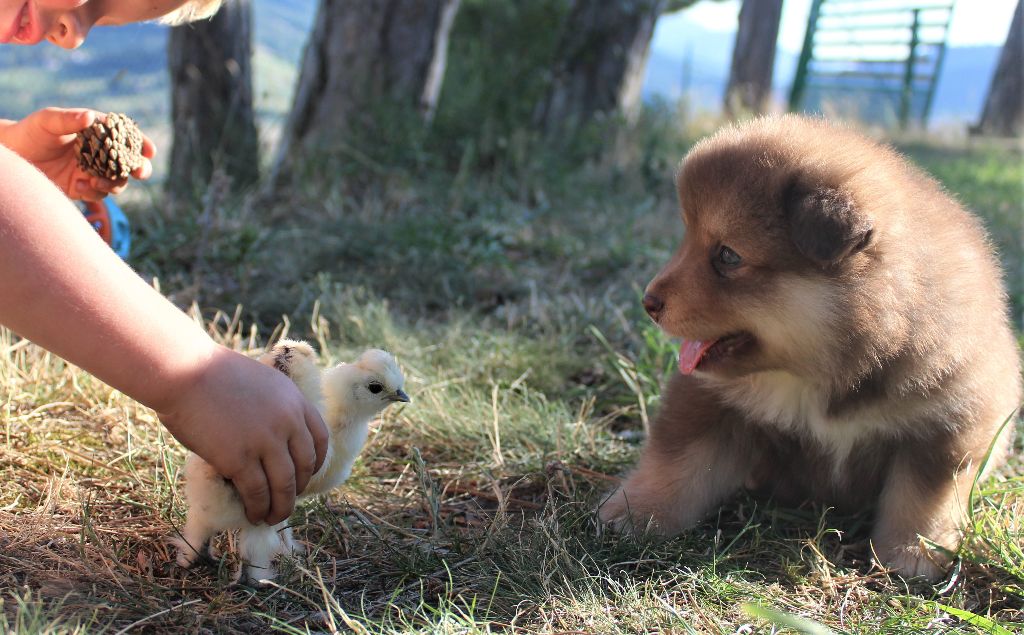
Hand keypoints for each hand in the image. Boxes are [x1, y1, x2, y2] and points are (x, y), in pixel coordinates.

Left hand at [0, 107, 154, 200]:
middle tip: (140, 172)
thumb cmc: (30, 132)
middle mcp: (99, 153)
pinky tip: (77, 186)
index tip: (150, 150)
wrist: (12, 158)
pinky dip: (93, 194)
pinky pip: (97, 196)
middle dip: (139, 168)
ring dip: (115, 184)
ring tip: (98, 183)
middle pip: (129, 162)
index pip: (125, 136)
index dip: (141, 142)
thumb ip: (69, 119)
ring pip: (117, 182)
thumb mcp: (47, 121)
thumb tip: (91, 116)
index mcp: (96, 132)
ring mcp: (92, 171)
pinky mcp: (82, 189)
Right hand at [157, 347, 328, 524]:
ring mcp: (265, 442)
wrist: (185, 372)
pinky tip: (253, 515)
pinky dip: (258, 508)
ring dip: (281, 507)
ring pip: (284, 485)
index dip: (315, 462)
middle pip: (304, 466)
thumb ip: (274, 408)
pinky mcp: (239, 459)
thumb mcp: (260, 383)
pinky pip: (257, 493)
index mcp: (295, 401)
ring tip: (273, 517)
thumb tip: (273, 437)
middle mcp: (288, 422)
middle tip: (286, 501)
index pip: (319, 439)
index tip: (306, 475)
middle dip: (298, 489)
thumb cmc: (211, 373)